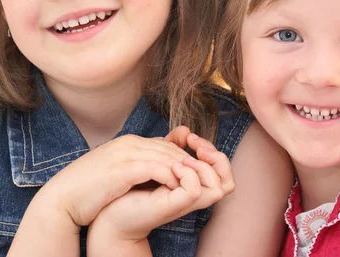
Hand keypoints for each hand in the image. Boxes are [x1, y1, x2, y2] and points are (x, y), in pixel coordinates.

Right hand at [39, 134, 190, 227]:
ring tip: (194, 182)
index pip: (164, 144)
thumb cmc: (88, 188)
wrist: (63, 198)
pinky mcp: (123, 169)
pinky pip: (155, 168)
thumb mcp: (114, 171)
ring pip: (165, 156)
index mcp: (127, 143)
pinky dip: (169, 176)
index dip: (181, 156)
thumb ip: (133, 166)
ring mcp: (125, 154)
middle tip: (201, 175)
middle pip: (169, 147)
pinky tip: (176, 187)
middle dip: (187, 160)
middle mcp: (128, 144)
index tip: (192, 170)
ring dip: (182, 168)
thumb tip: (149, 173)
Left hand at [87, 129, 235, 254]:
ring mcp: (187, 202)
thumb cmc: (132, 188)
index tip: (190, 137)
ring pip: (221, 186)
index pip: (222, 170)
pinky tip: (171, 169)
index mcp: (194, 185)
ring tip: (183, 159)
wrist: (110, 211)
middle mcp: (195, 195)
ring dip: (204, 166)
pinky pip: (196, 189)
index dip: (213, 150)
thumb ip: (172, 147)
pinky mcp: (175, 205)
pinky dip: (188, 175)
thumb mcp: (157, 161)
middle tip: (193, 144)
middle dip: (217, 156)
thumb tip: (185, 128)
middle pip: (229, 181)